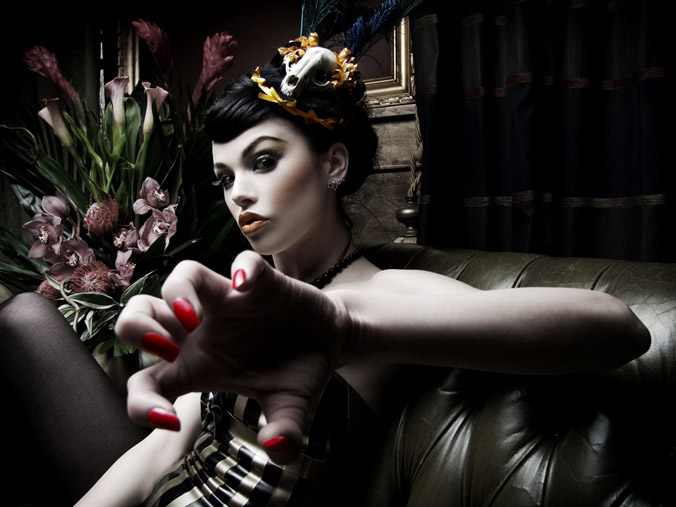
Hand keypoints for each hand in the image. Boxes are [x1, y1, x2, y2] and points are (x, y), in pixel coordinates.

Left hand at [115, 250, 350, 461]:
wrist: (328, 341)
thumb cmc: (297, 372)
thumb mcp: (291, 409)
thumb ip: (285, 432)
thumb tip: (277, 446)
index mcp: (196, 367)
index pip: (144, 383)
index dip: (140, 404)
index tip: (170, 419)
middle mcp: (201, 331)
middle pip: (138, 315)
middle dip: (136, 329)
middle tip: (166, 350)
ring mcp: (228, 302)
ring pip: (178, 278)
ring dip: (175, 294)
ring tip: (193, 317)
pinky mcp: (259, 282)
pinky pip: (242, 265)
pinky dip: (242, 271)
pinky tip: (247, 288)